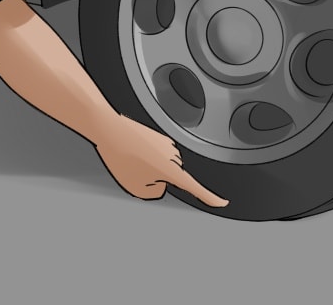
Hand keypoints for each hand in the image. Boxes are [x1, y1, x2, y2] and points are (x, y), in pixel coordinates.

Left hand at [95, 115, 228, 207]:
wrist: (110, 129)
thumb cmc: (122, 157)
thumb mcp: (137, 188)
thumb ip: (154, 193)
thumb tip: (160, 184)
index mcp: (173, 170)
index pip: (196, 188)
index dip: (210, 197)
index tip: (222, 202)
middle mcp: (175, 156)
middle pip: (170, 178)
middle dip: (155, 179)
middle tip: (135, 171)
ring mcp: (167, 145)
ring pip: (161, 166)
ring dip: (147, 167)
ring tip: (130, 159)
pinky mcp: (159, 137)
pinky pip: (154, 155)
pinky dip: (144, 157)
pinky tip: (130, 151)